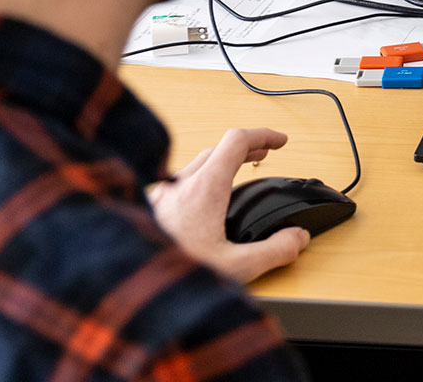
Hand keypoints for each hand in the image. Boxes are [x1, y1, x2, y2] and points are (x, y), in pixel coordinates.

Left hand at [147, 127, 311, 284]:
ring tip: (235, 175)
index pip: (237, 140)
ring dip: (220, 163)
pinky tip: (199, 203)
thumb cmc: (169, 277)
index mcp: (203, 189)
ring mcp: (160, 195)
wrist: (125, 286)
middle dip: (245, 148)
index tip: (280, 142)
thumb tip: (296, 239)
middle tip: (263, 156)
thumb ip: (273, 252)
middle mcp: (178, 184)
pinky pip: (176, 182)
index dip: (264, 135)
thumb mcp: (235, 269)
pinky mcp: (147, 210)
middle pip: (218, 149)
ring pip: (195, 164)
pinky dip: (198, 180)